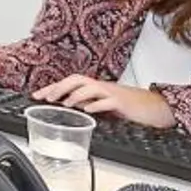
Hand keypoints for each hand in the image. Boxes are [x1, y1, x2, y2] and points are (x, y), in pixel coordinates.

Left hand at [32, 75, 174, 127]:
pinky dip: (97, 105)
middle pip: (77, 79)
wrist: (154, 107)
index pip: (69, 82)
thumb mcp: (102, 105)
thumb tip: (66, 109)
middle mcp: (101, 87)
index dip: (52, 88)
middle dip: (60, 87)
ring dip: (76, 95)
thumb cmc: (128, 106)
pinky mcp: (123, 103)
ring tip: (65, 103)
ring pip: (91, 87)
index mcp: (94, 88)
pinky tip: (89, 111)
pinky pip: (109, 101)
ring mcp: (112, 94)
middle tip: (47, 97)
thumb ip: (86, 104)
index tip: (36, 95)